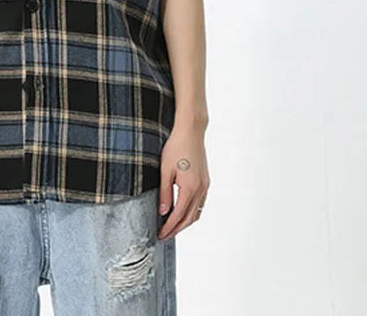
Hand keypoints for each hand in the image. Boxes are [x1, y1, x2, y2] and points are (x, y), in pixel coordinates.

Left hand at [157, 124, 209, 240]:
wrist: (191, 132)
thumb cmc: (176, 147)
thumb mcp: (165, 169)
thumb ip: (164, 192)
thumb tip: (163, 211)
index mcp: (190, 188)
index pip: (179, 215)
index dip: (169, 227)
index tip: (161, 234)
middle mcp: (200, 189)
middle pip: (189, 218)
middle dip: (177, 229)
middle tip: (165, 235)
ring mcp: (205, 185)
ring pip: (196, 212)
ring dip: (185, 222)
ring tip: (173, 226)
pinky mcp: (206, 181)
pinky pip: (200, 203)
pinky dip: (192, 212)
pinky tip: (183, 211)